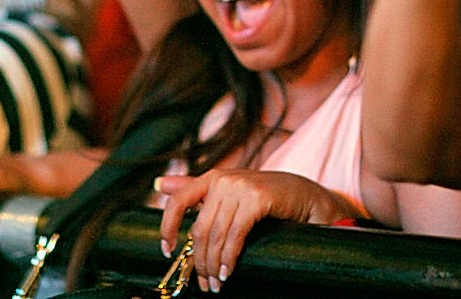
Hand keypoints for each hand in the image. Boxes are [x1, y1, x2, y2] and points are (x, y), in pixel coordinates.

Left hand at [156, 169, 359, 292]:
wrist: (303, 194)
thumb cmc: (263, 197)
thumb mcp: (228, 191)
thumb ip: (194, 189)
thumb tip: (158, 184)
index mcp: (212, 177)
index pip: (178, 200)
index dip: (167, 227)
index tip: (167, 251)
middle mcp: (223, 179)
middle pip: (199, 229)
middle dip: (199, 261)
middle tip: (203, 282)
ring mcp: (240, 187)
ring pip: (216, 235)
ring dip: (214, 265)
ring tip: (216, 283)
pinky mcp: (257, 199)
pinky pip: (235, 235)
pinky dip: (229, 258)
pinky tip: (228, 271)